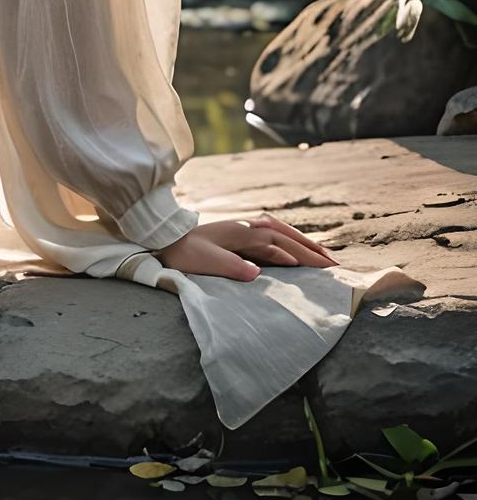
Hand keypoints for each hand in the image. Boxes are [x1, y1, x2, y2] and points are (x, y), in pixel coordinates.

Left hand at [154, 214, 340, 280]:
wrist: (164, 240)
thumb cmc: (184, 254)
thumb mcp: (206, 262)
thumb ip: (232, 267)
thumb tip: (257, 273)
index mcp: (241, 233)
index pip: (279, 244)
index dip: (302, 256)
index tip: (324, 268)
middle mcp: (245, 226)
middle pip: (284, 235)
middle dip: (311, 249)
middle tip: (335, 265)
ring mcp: (242, 227)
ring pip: (280, 231)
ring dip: (302, 242)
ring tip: (324, 256)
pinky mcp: (239, 232)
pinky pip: (272, 233)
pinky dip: (288, 240)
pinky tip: (294, 249)